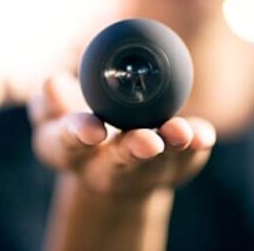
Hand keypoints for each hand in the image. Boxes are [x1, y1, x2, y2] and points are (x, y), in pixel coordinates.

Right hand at [29, 72, 215, 197]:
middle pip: (118, 164)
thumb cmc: (76, 121)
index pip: (66, 145)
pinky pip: (187, 156)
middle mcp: (102, 168)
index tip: (94, 129)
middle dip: (133, 152)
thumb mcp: (54, 113)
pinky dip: (195, 144)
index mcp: (66, 151)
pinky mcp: (173, 166)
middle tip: (148, 142)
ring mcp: (141, 170)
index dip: (78, 136)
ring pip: (157, 162)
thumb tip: (52, 82)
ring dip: (170, 147)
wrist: (108, 160)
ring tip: (181, 132)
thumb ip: (50, 100)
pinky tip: (202, 135)